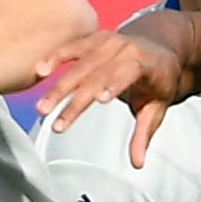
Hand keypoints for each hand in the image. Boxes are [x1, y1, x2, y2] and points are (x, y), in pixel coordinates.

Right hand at [37, 26, 189, 164]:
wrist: (160, 47)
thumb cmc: (159, 79)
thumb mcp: (157, 108)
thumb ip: (144, 135)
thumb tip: (138, 163)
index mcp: (145, 63)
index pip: (129, 72)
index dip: (114, 84)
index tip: (99, 100)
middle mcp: (125, 48)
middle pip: (96, 75)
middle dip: (74, 100)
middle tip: (56, 123)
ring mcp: (108, 40)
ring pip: (79, 64)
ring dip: (58, 86)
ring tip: (42, 107)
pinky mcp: (93, 38)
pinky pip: (72, 47)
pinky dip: (55, 58)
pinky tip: (40, 71)